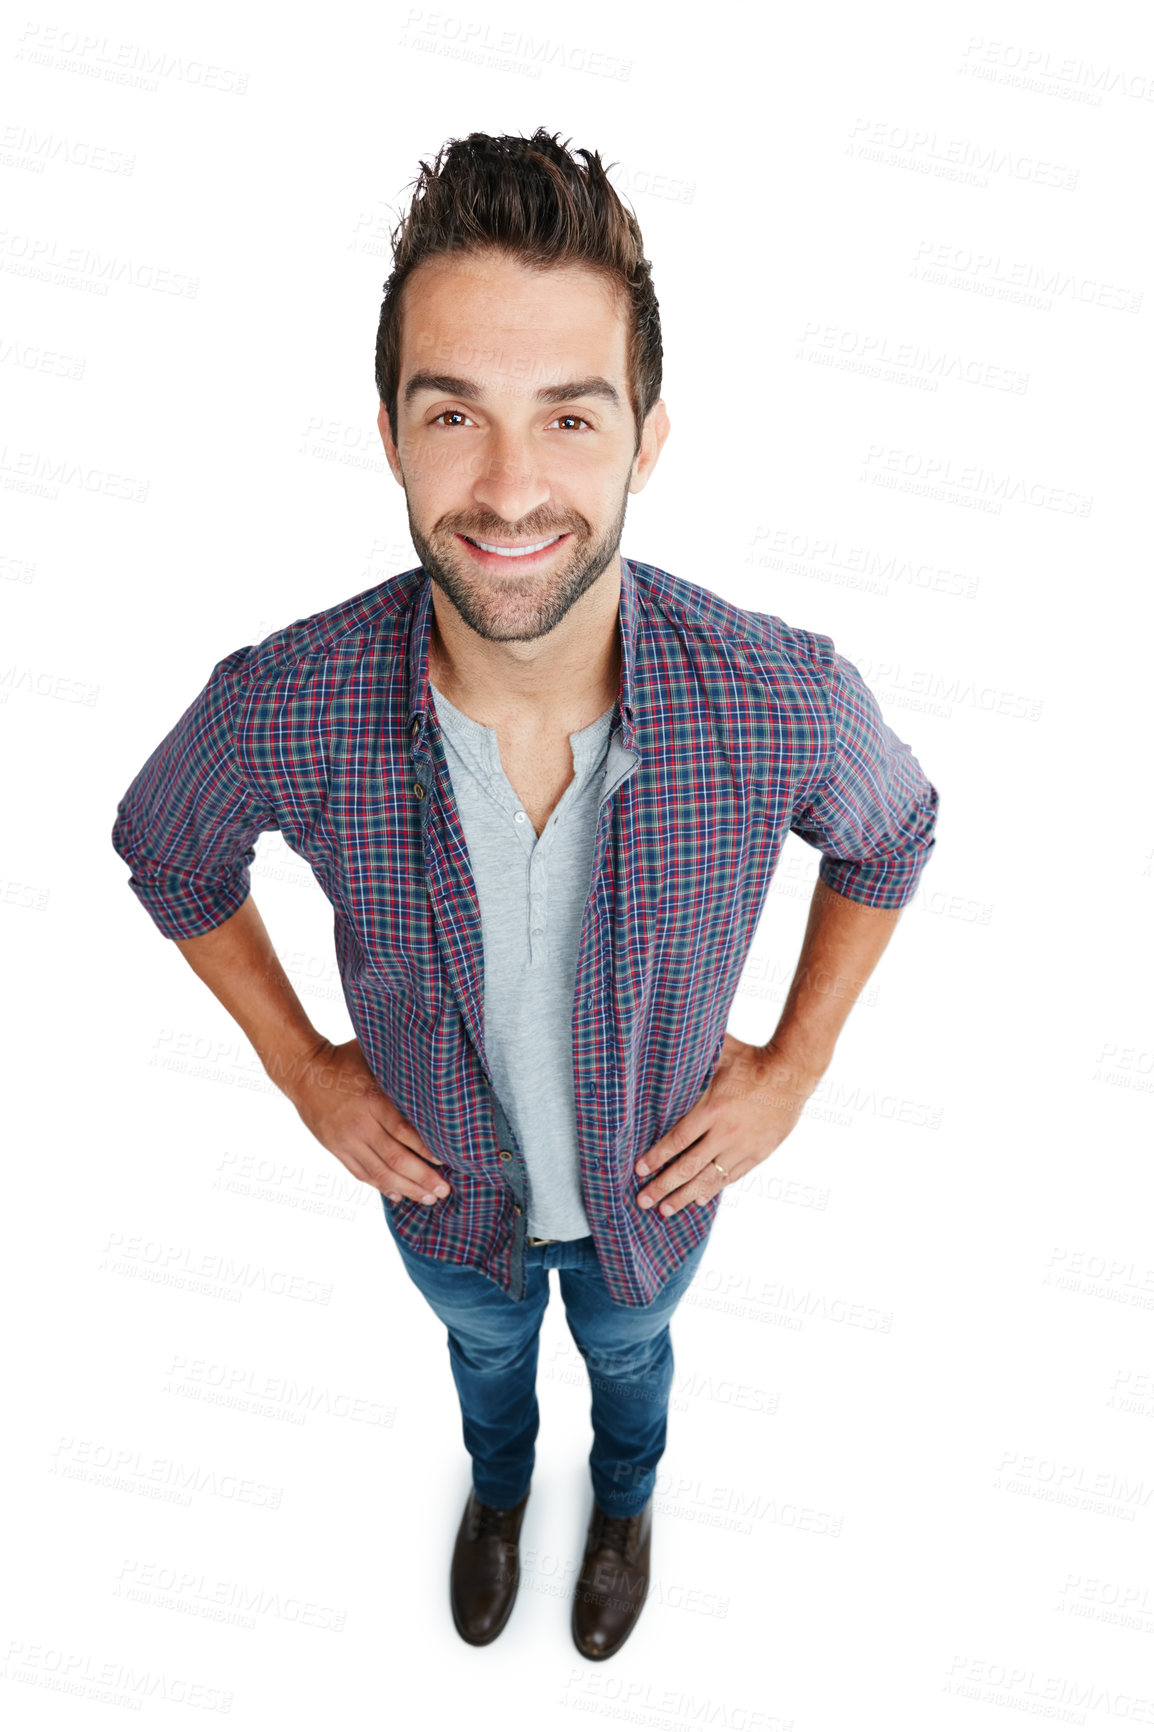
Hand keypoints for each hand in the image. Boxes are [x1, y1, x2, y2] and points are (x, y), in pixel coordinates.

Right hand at [286, 1037, 450, 1206]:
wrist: (304, 1071)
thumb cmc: (344, 1059)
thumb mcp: (374, 1060)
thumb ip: (400, 1076)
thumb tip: (433, 1080)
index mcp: (372, 1101)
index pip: (405, 1132)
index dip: (427, 1150)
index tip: (447, 1161)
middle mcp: (359, 1125)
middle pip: (395, 1159)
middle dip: (423, 1178)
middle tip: (444, 1190)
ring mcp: (346, 1141)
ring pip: (379, 1172)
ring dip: (406, 1188)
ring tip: (428, 1198)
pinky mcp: (335, 1149)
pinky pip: (360, 1173)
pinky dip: (380, 1186)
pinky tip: (397, 1194)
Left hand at [633, 1033, 820, 1216]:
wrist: (794, 1073)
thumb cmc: (753, 1059)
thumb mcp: (721, 1053)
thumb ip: (694, 1057)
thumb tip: (665, 1044)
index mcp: (714, 1108)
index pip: (678, 1140)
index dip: (657, 1157)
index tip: (639, 1169)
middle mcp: (727, 1132)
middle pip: (689, 1166)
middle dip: (663, 1185)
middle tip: (643, 1200)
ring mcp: (744, 1146)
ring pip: (709, 1178)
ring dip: (685, 1196)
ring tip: (665, 1210)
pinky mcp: (759, 1153)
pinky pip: (732, 1177)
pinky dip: (713, 1189)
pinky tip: (699, 1199)